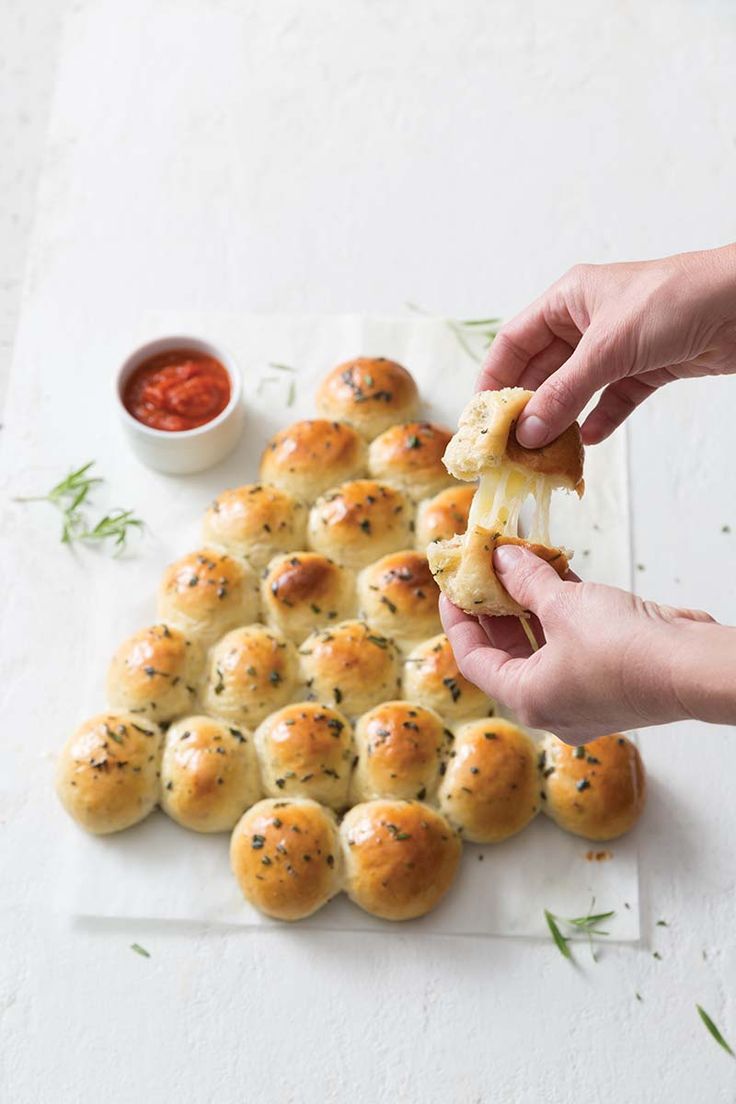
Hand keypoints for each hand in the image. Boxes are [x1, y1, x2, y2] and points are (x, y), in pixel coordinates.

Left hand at [439, 544, 727, 742]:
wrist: (692, 668)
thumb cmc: (623, 649)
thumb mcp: (563, 604)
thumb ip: (526, 580)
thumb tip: (504, 560)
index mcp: (528, 699)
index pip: (474, 660)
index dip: (459, 621)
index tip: (452, 589)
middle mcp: (554, 704)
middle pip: (509, 653)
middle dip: (497, 608)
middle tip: (485, 571)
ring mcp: (585, 693)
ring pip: (545, 645)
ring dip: (532, 604)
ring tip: (518, 564)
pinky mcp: (613, 677)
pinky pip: (575, 642)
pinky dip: (564, 612)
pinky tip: (558, 574)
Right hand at [478, 243, 735, 446]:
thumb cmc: (677, 300)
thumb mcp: (609, 348)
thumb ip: (565, 392)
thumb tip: (528, 432)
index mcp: (569, 299)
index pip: (515, 340)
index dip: (494, 377)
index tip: (481, 416)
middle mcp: (589, 321)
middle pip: (543, 369)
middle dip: (527, 406)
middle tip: (509, 444)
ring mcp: (619, 346)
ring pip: (577, 388)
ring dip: (562, 419)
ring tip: (543, 452)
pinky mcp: (649, 366)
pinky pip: (614, 399)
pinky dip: (601, 420)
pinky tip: (588, 442)